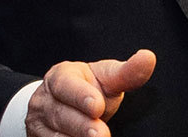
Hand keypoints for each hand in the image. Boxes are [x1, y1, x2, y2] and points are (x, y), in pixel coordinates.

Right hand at [25, 49, 156, 136]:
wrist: (68, 104)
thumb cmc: (91, 87)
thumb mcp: (108, 77)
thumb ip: (127, 72)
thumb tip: (148, 58)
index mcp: (60, 77)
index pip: (65, 85)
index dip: (80, 96)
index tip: (97, 106)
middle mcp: (45, 100)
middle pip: (62, 115)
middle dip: (83, 126)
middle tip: (101, 134)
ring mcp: (39, 123)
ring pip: (54, 135)